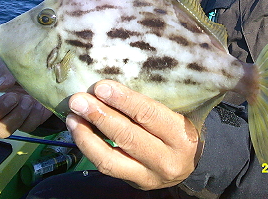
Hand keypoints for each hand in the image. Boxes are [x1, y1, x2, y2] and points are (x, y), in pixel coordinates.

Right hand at [0, 61, 51, 137]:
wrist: (42, 72)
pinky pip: (26, 127)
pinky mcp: (26, 123)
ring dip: (16, 115)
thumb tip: (1, 86)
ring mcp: (9, 118)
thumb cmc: (20, 68)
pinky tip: (36, 104)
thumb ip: (4, 73)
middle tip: (12, 97)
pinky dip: (32, 115)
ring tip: (27, 100)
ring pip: (2, 131)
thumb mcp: (11, 64)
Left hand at [66, 80, 201, 189]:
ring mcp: (149, 176)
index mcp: (181, 135)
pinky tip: (79, 131)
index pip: (148, 114)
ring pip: (111, 158)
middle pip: (127, 136)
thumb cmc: (181, 128)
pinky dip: (89, 148)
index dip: (123, 100)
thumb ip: (149, 103)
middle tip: (79, 99)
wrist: (195, 162)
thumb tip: (111, 85)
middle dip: (99, 115)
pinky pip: (107, 167)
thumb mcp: (176, 112)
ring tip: (72, 116)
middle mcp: (166, 159)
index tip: (102, 86)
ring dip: (87, 135)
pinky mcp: (135, 183)